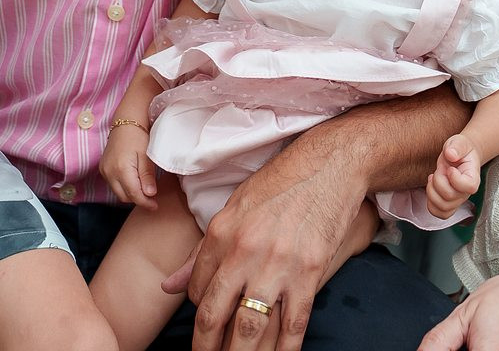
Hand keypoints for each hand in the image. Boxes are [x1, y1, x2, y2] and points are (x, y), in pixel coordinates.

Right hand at [99, 123, 159, 208]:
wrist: (126, 121)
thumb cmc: (138, 135)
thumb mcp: (146, 155)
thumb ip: (147, 175)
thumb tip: (150, 194)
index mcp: (121, 169)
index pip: (134, 195)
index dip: (145, 203)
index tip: (155, 206)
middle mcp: (109, 172)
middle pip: (124, 197)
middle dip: (138, 200)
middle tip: (152, 200)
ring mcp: (104, 170)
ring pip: (118, 192)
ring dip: (131, 194)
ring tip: (144, 191)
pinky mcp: (103, 168)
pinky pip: (114, 185)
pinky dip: (124, 187)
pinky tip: (134, 183)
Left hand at [161, 146, 362, 350]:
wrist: (329, 165)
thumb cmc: (279, 183)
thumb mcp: (234, 208)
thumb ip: (202, 252)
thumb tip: (169, 286)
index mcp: (221, 233)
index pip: (197, 291)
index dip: (198, 315)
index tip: (204, 329)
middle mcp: (244, 252)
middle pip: (216, 316)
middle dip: (207, 348)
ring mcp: (278, 265)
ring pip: (250, 327)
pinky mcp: (310, 273)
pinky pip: (293, 324)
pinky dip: (284, 349)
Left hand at [425, 133, 481, 217]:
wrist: (462, 156)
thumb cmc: (461, 149)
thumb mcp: (460, 142)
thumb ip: (456, 146)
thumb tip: (450, 154)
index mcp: (473, 177)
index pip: (469, 187)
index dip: (456, 179)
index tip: (450, 168)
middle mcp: (466, 192)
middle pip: (450, 197)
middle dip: (438, 181)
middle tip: (440, 170)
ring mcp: (457, 200)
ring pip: (443, 208)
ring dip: (432, 192)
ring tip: (433, 179)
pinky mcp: (449, 203)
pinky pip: (439, 212)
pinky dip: (430, 203)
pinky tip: (432, 187)